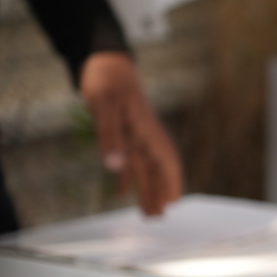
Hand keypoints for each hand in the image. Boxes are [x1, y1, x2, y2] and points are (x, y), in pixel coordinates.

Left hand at [78, 51, 180, 217]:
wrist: (104, 60)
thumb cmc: (106, 79)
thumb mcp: (104, 106)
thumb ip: (110, 136)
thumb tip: (116, 167)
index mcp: (145, 130)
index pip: (165, 160)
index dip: (171, 181)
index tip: (173, 202)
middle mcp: (144, 135)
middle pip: (155, 169)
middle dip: (158, 193)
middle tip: (158, 217)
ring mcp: (134, 134)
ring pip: (143, 167)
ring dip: (146, 189)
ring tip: (148, 212)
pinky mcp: (122, 131)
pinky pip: (128, 159)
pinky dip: (127, 176)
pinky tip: (122, 191)